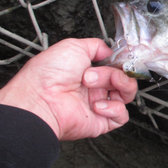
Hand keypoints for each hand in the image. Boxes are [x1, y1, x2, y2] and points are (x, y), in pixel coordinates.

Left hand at [0, 38, 137, 140]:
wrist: (40, 100)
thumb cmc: (48, 75)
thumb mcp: (73, 46)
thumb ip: (96, 46)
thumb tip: (108, 50)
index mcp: (87, 71)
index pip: (115, 66)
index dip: (120, 63)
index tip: (120, 60)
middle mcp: (93, 88)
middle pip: (122, 79)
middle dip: (114, 73)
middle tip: (96, 74)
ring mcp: (98, 104)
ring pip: (126, 95)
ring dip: (118, 87)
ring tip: (97, 86)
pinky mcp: (101, 121)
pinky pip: (121, 115)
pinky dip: (114, 108)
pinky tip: (97, 105)